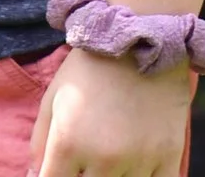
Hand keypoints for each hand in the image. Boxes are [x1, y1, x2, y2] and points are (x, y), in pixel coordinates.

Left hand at [28, 47, 193, 176]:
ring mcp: (139, 161)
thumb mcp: (53, 99)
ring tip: (107, 158)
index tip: (55, 170)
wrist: (139, 42)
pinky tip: (134, 167)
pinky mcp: (168, 158)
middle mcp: (104, 158)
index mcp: (68, 142)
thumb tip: (36, 176)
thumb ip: (40, 143)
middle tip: (84, 160)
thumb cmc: (89, 70)